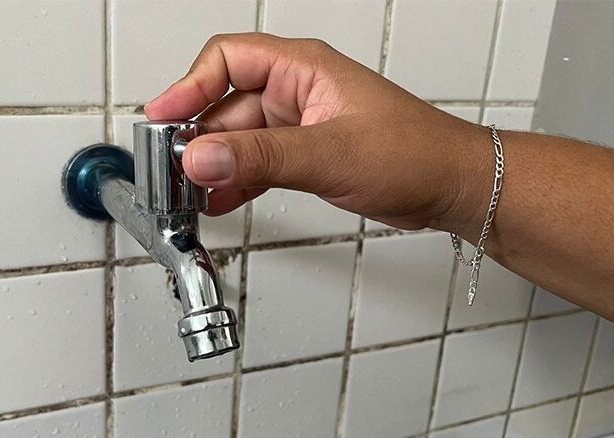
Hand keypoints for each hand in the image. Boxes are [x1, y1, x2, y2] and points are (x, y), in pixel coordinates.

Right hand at [145, 33, 490, 231]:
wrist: (450, 186)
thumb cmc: (414, 152)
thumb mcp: (329, 153)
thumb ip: (259, 157)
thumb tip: (201, 158)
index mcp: (302, 68)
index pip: (227, 60)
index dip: (188, 86)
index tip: (162, 118)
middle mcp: (296, 92)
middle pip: (225, 104)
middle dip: (198, 137)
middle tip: (174, 171)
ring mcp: (299, 125)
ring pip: (238, 139)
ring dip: (214, 164)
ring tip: (192, 193)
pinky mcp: (304, 155)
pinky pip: (255, 163)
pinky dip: (236, 181)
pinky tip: (221, 201)